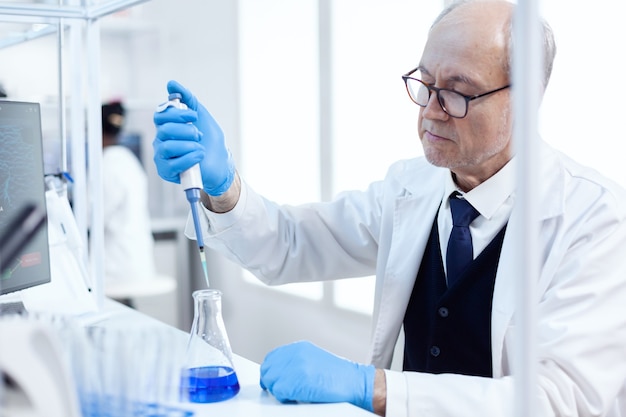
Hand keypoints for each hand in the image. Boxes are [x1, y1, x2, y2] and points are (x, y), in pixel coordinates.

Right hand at [153, 80, 234, 195]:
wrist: (221, 163)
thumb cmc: (210, 141)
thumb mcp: (201, 116)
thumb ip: (188, 99)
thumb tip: (171, 84)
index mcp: (167, 126)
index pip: (160, 115)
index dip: (177, 113)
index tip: (194, 116)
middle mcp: (161, 140)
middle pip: (164, 129)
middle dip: (187, 131)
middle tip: (199, 135)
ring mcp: (163, 157)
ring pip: (167, 146)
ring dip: (190, 146)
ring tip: (200, 148)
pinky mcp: (167, 171)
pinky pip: (172, 163)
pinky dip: (190, 158)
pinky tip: (199, 157)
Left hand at [259, 340, 374, 411]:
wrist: (354, 381)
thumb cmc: (339, 375)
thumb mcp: (314, 359)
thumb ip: (296, 361)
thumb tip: (280, 372)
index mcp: (298, 347)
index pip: (272, 357)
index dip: (271, 371)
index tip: (272, 381)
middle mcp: (295, 354)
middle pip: (268, 369)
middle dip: (272, 381)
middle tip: (281, 391)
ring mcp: (295, 366)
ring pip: (271, 381)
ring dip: (278, 390)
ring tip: (293, 394)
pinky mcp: (296, 381)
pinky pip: (278, 392)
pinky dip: (284, 398)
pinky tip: (296, 398)